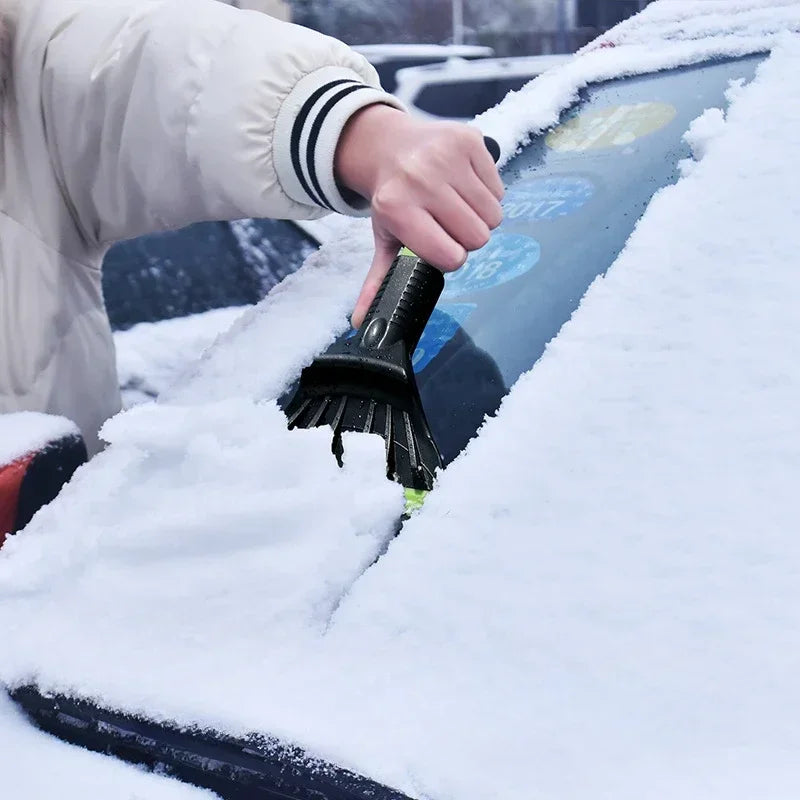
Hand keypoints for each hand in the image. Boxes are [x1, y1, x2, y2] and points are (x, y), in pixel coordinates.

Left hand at [334, 105, 503, 327]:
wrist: (388, 144)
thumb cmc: (392, 198)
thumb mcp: (383, 238)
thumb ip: (378, 280)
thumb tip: (362, 322)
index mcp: (397, 209)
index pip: (451, 257)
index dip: (450, 258)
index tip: (440, 246)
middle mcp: (420, 179)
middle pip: (477, 237)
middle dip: (467, 238)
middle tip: (447, 225)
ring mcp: (446, 156)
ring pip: (493, 214)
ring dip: (479, 217)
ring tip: (456, 205)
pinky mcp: (469, 140)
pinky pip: (498, 188)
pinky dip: (487, 193)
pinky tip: (464, 186)